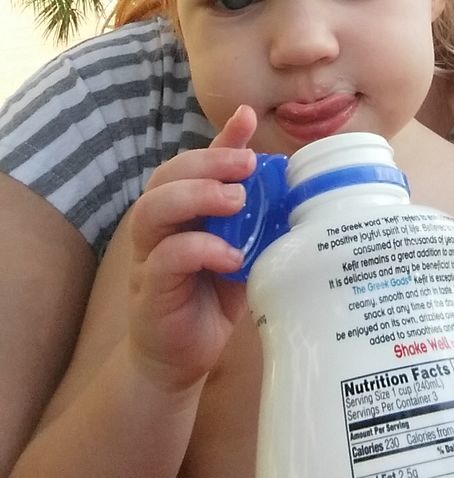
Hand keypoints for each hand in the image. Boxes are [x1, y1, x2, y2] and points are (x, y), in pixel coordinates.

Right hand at [127, 104, 257, 391]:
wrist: (181, 360)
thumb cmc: (212, 296)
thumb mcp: (238, 247)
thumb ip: (251, 215)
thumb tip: (282, 176)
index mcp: (180, 209)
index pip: (191, 162)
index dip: (219, 139)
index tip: (248, 118)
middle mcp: (157, 226)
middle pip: (166, 176)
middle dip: (208, 163)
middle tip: (247, 166)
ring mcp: (148, 257)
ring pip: (154, 209)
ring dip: (196, 196)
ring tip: (236, 201)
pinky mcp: (151, 290)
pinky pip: (166, 259)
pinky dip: (198, 250)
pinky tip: (230, 256)